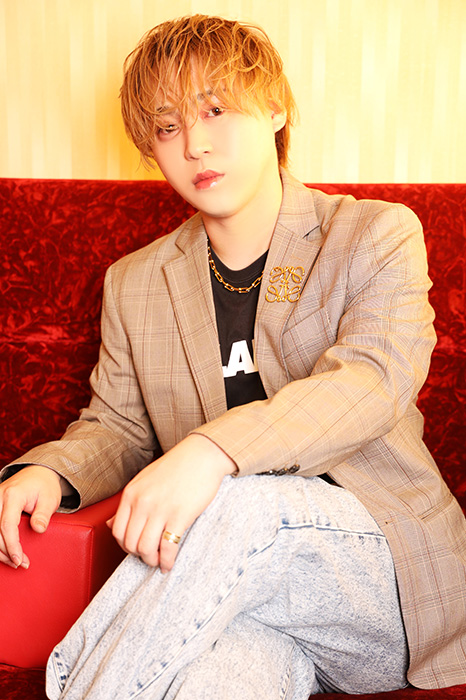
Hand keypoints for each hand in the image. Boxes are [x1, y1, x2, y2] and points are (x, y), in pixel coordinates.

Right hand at [0, 466, 63, 568]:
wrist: (37, 474)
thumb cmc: (44, 486)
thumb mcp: (50, 498)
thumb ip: (43, 514)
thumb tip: (38, 529)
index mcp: (13, 495)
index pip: (7, 525)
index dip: (12, 545)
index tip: (19, 560)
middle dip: (6, 551)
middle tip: (22, 563)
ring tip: (15, 561)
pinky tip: (4, 552)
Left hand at [108, 434, 235, 572]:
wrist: (202, 455)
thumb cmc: (176, 467)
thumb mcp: (145, 480)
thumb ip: (128, 502)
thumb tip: (110, 524)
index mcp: (131, 493)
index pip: (117, 531)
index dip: (125, 546)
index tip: (137, 548)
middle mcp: (142, 502)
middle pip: (130, 543)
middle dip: (139, 555)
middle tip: (151, 555)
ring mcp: (161, 509)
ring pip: (146, 549)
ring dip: (152, 560)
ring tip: (160, 560)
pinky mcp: (180, 515)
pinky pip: (168, 547)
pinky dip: (168, 561)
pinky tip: (170, 563)